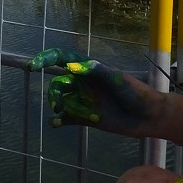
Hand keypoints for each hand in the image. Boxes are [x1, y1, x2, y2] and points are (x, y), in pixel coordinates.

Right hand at [26, 49, 165, 136]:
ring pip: (62, 102)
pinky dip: (59, 121)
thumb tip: (73, 65)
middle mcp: (83, 84)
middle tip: (59, 106)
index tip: (32, 66)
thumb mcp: (119, 80)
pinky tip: (56, 123)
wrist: (150, 117)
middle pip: (57, 85)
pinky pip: (67, 119)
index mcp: (90, 70)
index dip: (46, 59)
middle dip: (54, 94)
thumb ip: (98, 71)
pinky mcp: (87, 118)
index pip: (62, 59)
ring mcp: (84, 101)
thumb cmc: (137, 94)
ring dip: (67, 110)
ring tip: (88, 116)